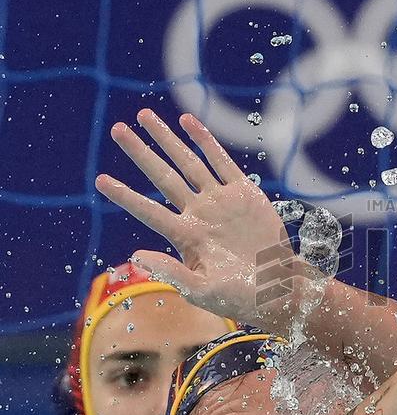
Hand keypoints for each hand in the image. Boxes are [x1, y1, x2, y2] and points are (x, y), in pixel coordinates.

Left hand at [96, 109, 308, 324]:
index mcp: (186, 237)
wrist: (278, 288)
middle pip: (162, 176)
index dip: (125, 195)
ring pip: (187, 162)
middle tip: (117, 130)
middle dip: (140, 152)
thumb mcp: (203, 291)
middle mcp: (198, 213)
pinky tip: (188, 122)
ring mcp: (220, 201)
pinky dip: (204, 140)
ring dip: (166, 139)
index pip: (148, 210)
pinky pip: (220, 161)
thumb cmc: (239, 297)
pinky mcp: (244, 193)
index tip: (100, 180)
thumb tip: (136, 255)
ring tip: (144, 116)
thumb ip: (172, 272)